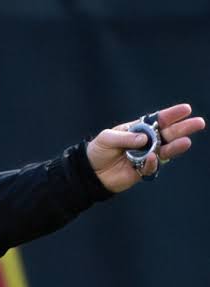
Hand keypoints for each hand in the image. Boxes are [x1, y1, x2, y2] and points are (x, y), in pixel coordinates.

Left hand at [87, 103, 204, 192]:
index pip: (157, 120)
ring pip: (165, 151)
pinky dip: (153, 162)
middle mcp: (145, 142)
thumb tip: (145, 139)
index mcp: (138, 129)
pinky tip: (152, 158)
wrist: (91, 172)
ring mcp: (146, 156)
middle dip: (183, 128)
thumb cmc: (98, 150)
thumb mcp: (107, 138)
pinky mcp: (142, 170)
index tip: (186, 109)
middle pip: (168, 134)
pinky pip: (153, 166)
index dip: (171, 115)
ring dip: (175, 147)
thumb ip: (126, 138)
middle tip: (198, 123)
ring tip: (186, 142)